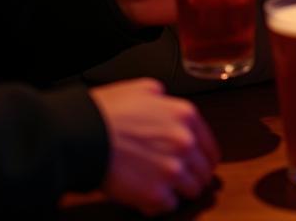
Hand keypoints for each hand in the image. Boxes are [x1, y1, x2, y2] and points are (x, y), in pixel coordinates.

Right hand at [91, 79, 219, 215]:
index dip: (205, 159)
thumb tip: (165, 104)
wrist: (84, 135)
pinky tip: (149, 196)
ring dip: (180, 191)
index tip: (200, 166)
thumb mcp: (145, 89)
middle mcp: (185, 142)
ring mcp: (172, 170)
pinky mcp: (155, 193)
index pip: (211, 147)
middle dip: (194, 177)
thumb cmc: (108, 112)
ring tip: (165, 188)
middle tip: (182, 180)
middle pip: (204, 172)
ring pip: (192, 191)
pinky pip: (169, 206)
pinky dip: (161, 204)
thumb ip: (164, 98)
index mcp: (186, 116)